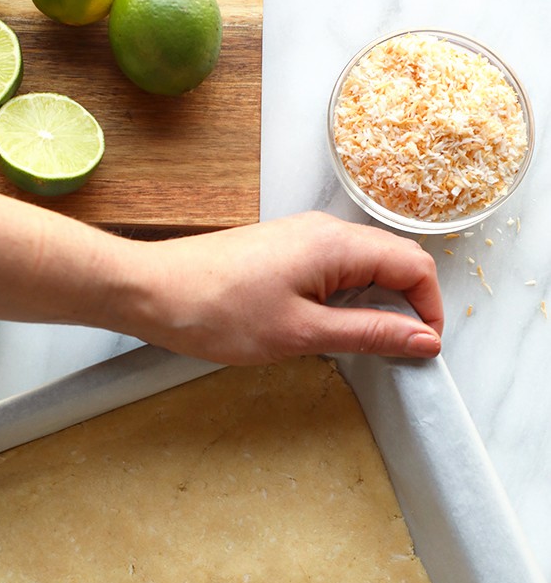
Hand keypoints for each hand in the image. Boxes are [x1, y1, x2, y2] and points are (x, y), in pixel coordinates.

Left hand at [135, 211, 442, 364]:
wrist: (150, 291)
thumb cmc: (216, 311)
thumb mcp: (302, 334)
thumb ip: (368, 335)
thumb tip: (422, 340)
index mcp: (337, 244)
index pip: (414, 265)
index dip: (430, 308)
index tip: (424, 350)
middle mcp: (324, 230)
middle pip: (394, 260)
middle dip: (409, 305)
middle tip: (401, 352)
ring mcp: (302, 237)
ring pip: (364, 265)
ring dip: (377, 303)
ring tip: (364, 345)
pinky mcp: (283, 250)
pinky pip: (334, 269)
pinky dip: (347, 297)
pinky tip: (330, 327)